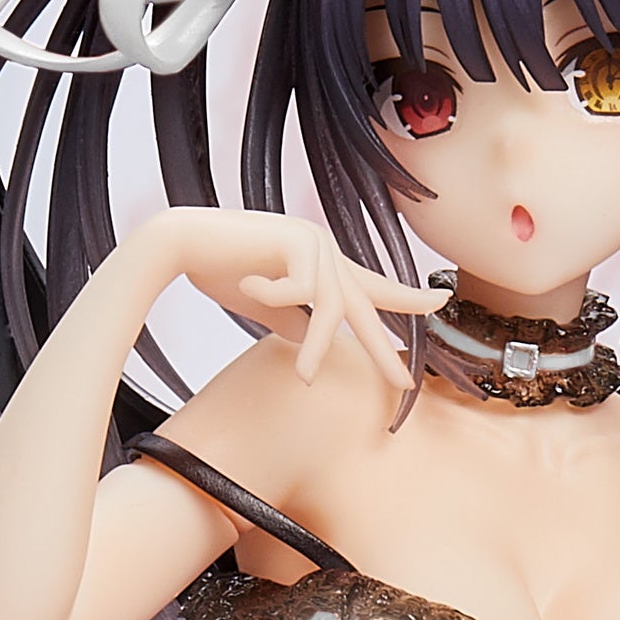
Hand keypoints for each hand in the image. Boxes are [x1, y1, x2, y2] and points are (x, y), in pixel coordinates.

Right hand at [156, 211, 442, 393]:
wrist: (183, 241)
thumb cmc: (220, 269)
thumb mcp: (267, 306)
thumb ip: (295, 323)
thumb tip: (312, 346)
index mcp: (322, 264)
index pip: (371, 288)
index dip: (404, 300)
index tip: (436, 307)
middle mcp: (326, 250)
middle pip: (364, 306)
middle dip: (383, 347)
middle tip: (404, 383)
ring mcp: (314, 240)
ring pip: (330, 308)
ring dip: (316, 347)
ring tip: (303, 377)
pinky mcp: (296, 236)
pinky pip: (300, 289)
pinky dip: (272, 295)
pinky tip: (248, 285)